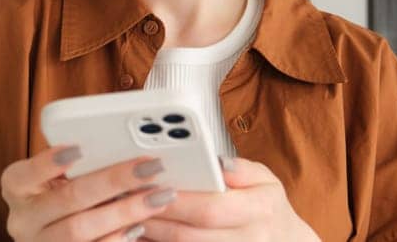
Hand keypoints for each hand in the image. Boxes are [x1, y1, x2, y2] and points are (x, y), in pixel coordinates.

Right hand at [2, 144, 178, 240]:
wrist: (53, 238)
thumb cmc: (62, 200)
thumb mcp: (57, 179)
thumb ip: (79, 164)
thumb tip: (122, 143)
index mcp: (18, 189)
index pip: (23, 174)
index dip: (48, 162)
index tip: (79, 148)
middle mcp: (23, 220)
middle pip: (67, 199)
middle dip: (112, 181)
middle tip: (150, 168)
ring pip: (79, 230)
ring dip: (123, 212)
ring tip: (157, 197)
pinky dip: (117, 239)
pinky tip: (140, 227)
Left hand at [138, 157, 318, 241]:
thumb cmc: (268, 210)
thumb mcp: (266, 181)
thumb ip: (242, 169)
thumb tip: (218, 162)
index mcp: (261, 211)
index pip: (211, 208)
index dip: (177, 200)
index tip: (151, 186)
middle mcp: (249, 240)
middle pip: (190, 235)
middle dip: (156, 219)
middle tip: (128, 202)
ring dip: (154, 236)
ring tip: (131, 219)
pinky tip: (144, 236)